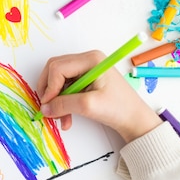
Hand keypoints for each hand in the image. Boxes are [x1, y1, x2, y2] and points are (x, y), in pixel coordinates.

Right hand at [36, 50, 161, 142]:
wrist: (134, 119)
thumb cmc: (119, 108)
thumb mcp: (89, 106)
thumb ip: (63, 105)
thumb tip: (45, 107)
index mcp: (91, 60)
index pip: (58, 67)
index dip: (49, 86)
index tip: (47, 104)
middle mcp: (86, 61)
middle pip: (55, 71)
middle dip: (49, 91)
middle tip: (48, 107)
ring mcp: (85, 70)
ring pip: (58, 81)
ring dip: (56, 100)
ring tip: (60, 118)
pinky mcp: (84, 81)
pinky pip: (64, 89)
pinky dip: (62, 103)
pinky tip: (66, 117)